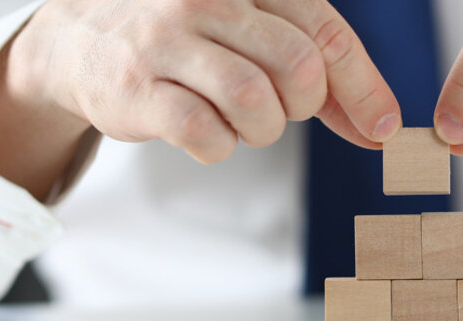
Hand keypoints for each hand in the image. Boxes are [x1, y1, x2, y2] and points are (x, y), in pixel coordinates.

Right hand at [10, 0, 400, 163]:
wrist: (80, 41)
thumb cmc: (186, 42)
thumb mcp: (253, 35)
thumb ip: (318, 76)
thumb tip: (380, 128)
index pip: (326, 30)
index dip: (363, 86)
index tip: (382, 128)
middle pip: (299, 66)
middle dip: (304, 106)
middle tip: (281, 111)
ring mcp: (167, 40)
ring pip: (255, 101)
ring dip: (263, 130)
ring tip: (244, 124)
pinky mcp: (135, 87)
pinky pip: (207, 134)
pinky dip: (220, 147)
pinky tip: (207, 133)